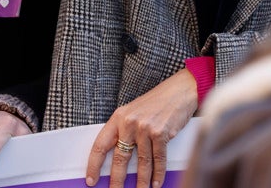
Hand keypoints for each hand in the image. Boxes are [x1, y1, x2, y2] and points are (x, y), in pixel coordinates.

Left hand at [85, 69, 197, 187]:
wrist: (179, 91)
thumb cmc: (157, 102)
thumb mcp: (134, 112)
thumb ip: (125, 130)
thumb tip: (118, 157)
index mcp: (119, 117)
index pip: (100, 144)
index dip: (94, 164)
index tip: (91, 179)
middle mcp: (129, 123)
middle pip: (119, 158)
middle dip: (117, 180)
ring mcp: (145, 128)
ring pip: (141, 162)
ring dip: (141, 181)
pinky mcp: (161, 134)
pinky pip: (158, 159)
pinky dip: (158, 174)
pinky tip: (156, 183)